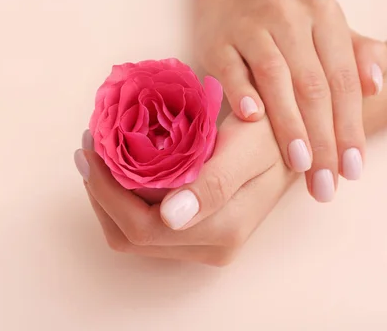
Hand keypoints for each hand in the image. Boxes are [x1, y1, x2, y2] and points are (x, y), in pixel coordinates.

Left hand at [75, 113, 295, 265]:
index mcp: (222, 229)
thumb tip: (169, 218)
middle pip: (130, 236)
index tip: (93, 146)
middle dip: (100, 193)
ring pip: (133, 236)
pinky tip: (119, 169)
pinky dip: (124, 200)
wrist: (297, 145)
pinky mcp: (197, 235)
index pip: (142, 226)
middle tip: (89, 147)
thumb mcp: (247, 148)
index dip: (107, 191)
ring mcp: (203, 245)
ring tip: (97, 156)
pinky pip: (146, 228)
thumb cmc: (274, 137)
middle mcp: (210, 248)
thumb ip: (214, 184)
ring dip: (108, 198)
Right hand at [194, 0, 386, 201]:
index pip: (343, 79)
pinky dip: (242, 93)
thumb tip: (376, 86)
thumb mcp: (328, 36)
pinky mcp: (219, 41)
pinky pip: (232, 69)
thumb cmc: (288, 32)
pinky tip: (251, 119)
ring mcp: (252, 27)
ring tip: (299, 163)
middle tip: (324, 183)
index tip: (353, 171)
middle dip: (323, 139)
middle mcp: (291, 16)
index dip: (351, 127)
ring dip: (289, 124)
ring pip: (276, 77)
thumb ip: (360, 58)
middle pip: (313, 84)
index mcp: (325, 16)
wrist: (233, 2)